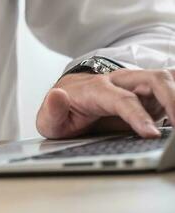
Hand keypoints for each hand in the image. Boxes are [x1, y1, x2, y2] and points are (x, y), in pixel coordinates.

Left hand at [36, 68, 174, 139]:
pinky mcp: (149, 93)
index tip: (151, 134)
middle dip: (171, 100)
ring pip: (165, 79)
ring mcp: (137, 85)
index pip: (123, 99)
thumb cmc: (64, 111)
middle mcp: (121, 82)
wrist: (70, 100)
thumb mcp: (50, 119)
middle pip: (153, 80)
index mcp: (98, 89)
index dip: (138, 115)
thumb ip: (52, 109)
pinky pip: (170, 85)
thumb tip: (57, 96)